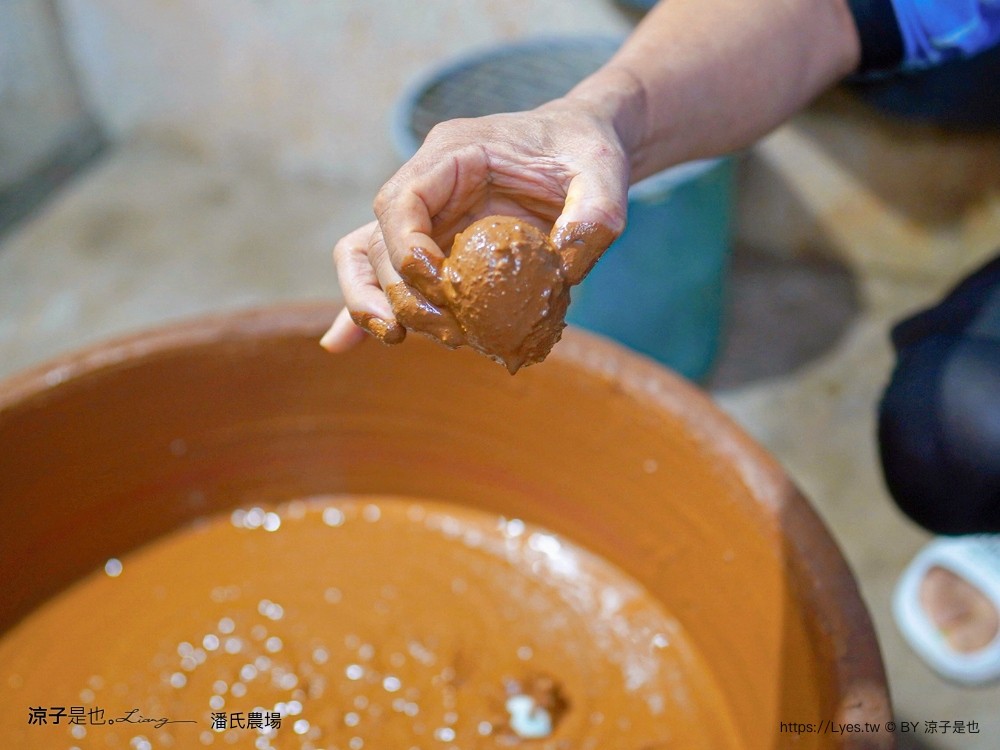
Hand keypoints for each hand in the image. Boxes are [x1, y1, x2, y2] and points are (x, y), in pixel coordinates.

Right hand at [320, 97, 629, 350]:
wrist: (581, 150)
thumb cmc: (588, 154)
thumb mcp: (605, 176)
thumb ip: (594, 218)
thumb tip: (562, 272)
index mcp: (454, 154)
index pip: (400, 201)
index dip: (408, 250)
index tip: (443, 288)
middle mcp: (427, 184)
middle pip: (378, 241)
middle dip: (401, 293)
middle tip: (450, 331)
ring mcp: (425, 217)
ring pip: (366, 258)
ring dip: (372, 304)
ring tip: (398, 340)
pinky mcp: (432, 245)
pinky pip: (385, 275)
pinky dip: (363, 310)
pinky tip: (341, 346)